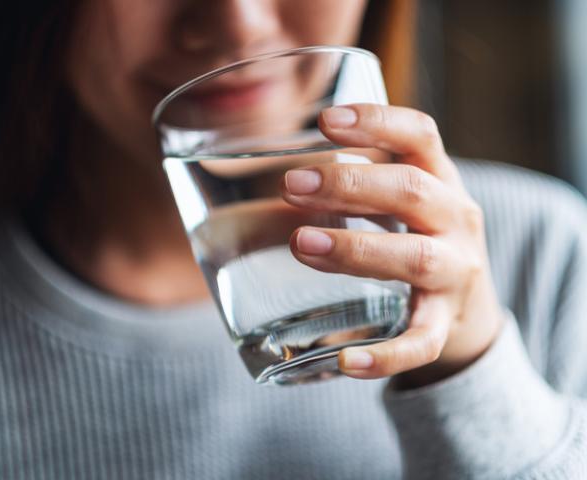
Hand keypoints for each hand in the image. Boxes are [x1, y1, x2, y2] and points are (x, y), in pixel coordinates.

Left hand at [280, 104, 505, 387]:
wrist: (469, 311)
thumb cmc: (420, 240)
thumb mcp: (403, 202)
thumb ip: (356, 181)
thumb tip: (272, 166)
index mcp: (441, 181)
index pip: (420, 136)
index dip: (377, 122)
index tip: (326, 120)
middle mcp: (456, 220)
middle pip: (412, 191)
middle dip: (350, 185)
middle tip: (291, 185)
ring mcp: (456, 273)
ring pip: (414, 258)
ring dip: (356, 249)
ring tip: (300, 243)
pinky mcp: (445, 324)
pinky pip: (421, 342)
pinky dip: (386, 355)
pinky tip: (345, 361)